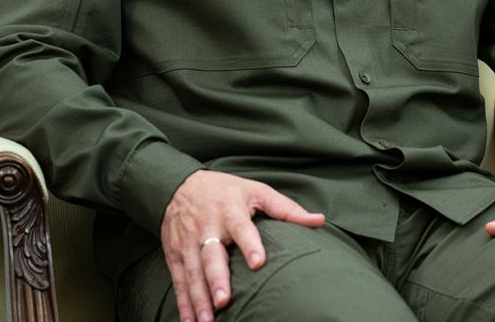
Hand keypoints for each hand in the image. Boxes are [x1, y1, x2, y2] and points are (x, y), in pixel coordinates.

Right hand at [160, 169, 324, 321]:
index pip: (241, 228)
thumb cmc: (225, 190)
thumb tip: (319, 221)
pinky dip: (183, 302)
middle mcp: (207, 227)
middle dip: (216, 278)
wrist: (178, 185)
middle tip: (224, 300)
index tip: (258, 263)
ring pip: (193, 273)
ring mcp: (188, 243)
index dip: (249, 244)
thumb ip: (287, 209)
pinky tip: (190, 321)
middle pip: (211, 255)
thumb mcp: (256, 191)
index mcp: (230, 210)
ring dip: (199, 298)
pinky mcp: (175, 254)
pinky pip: (179, 280)